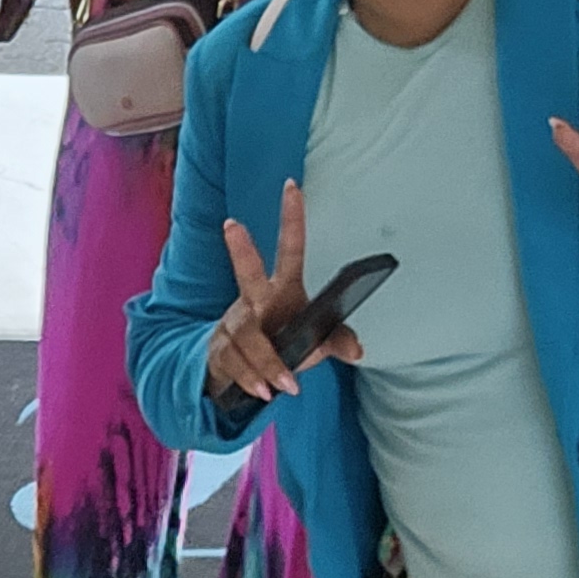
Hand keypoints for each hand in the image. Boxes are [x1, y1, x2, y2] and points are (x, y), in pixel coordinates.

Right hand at [206, 184, 363, 408]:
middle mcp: (253, 301)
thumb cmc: (280, 346)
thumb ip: (335, 343)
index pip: (289, 250)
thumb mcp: (313, 345)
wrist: (235, 374)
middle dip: (241, 250)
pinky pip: (235, 363)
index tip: (292, 187)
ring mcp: (233, 325)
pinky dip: (252, 378)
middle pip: (247, 274)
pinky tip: (264, 391)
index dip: (291, 219)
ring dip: (265, 360)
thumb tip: (358, 350)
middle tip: (231, 224)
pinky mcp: (220, 351)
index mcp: (280, 290)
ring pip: (245, 335)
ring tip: (283, 384)